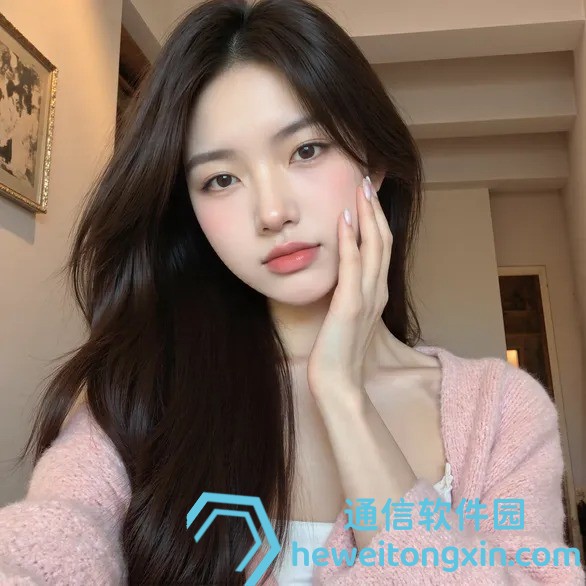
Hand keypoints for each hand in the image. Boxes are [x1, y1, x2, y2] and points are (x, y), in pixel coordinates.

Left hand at [307, 175, 392, 398]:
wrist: (338, 382)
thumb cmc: (339, 351)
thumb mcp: (347, 316)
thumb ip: (349, 294)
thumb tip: (342, 274)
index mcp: (375, 292)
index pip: (380, 247)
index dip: (377, 218)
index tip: (367, 193)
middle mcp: (376, 290)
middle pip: (381, 240)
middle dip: (375, 207)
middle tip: (367, 178)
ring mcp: (366, 298)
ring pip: (373, 247)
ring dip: (367, 214)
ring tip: (361, 187)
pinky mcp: (349, 307)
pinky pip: (352, 267)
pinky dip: (350, 240)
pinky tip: (344, 218)